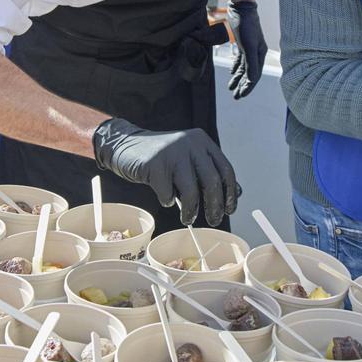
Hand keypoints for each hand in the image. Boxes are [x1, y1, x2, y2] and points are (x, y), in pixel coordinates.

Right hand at [92, 117, 238, 225]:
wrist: (125, 145)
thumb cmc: (161, 158)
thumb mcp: (188, 160)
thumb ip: (208, 172)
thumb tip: (235, 193)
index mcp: (202, 141)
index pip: (225, 170)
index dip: (229, 193)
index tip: (228, 210)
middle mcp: (190, 143)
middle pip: (212, 181)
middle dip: (214, 206)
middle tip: (213, 220)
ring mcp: (172, 152)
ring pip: (191, 191)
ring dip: (191, 210)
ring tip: (187, 218)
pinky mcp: (155, 164)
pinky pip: (168, 194)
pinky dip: (167, 201)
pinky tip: (164, 198)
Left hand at [227, 0, 266, 98]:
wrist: (241, 9)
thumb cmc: (246, 26)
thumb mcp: (249, 45)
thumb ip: (251, 63)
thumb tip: (252, 80)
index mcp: (260, 55)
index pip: (255, 76)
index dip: (248, 87)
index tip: (241, 95)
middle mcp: (256, 53)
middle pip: (250, 74)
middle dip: (243, 85)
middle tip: (236, 96)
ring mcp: (250, 48)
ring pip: (244, 68)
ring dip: (238, 78)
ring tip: (231, 87)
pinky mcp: (243, 43)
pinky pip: (241, 59)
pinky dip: (237, 66)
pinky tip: (233, 72)